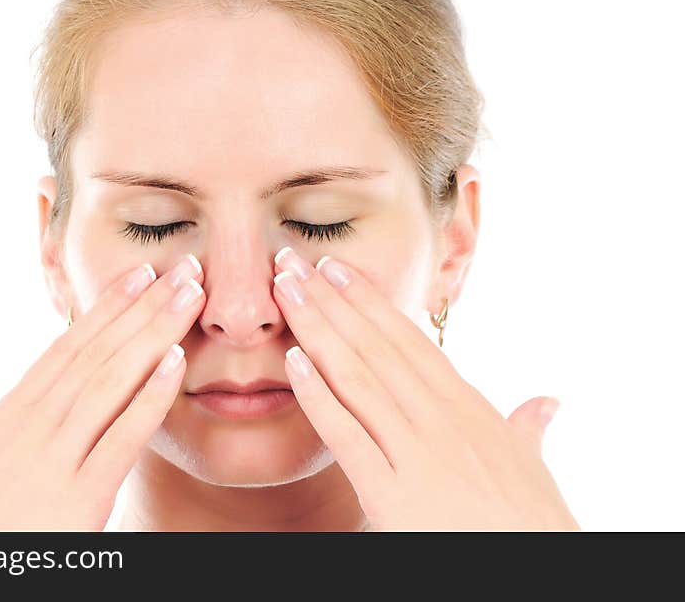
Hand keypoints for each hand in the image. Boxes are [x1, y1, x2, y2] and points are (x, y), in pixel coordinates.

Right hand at [0, 254, 205, 529]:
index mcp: (11, 414)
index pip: (67, 348)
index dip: (108, 308)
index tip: (140, 274)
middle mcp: (32, 423)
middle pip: (97, 352)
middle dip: (143, 307)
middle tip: (184, 268)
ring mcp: (53, 456)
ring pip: (110, 380)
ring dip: (155, 333)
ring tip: (190, 297)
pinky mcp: (77, 496)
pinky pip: (121, 438)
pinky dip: (150, 396)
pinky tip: (177, 363)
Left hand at [272, 247, 579, 530]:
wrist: (538, 571)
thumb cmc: (533, 523)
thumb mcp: (531, 466)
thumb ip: (528, 428)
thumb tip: (547, 402)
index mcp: (468, 406)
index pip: (408, 341)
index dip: (367, 301)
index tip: (335, 268)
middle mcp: (440, 418)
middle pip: (374, 345)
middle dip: (329, 300)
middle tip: (290, 262)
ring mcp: (417, 452)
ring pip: (357, 376)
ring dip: (316, 329)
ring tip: (285, 292)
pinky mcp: (393, 494)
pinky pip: (348, 436)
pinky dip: (318, 396)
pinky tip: (292, 363)